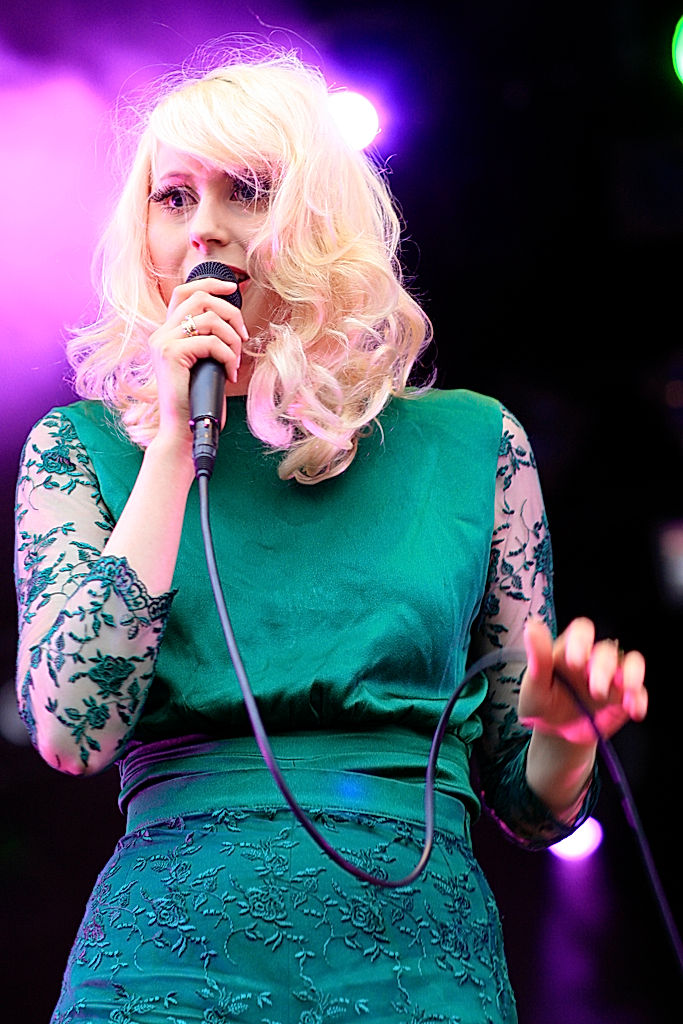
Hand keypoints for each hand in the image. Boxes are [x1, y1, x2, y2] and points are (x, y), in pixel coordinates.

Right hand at [148, 277, 248, 443]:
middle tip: (243, 336)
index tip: (233, 288)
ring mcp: (163, 342)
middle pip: (200, 297)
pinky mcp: (171, 354)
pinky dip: (228, 356)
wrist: (183, 429)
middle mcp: (161, 333)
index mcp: (167, 333)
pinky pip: (211, 342)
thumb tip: (232, 321)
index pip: (184, 291)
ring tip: (236, 361)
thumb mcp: (204, 364)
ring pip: (209, 318)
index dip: (210, 283)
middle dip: (230, 312)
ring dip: (232, 338)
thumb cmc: (198, 401)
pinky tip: (230, 373)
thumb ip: (208, 341)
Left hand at [519, 616, 647, 746]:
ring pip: (631, 663)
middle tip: (595, 691)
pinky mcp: (623, 697)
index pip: (582, 631)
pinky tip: (633, 710)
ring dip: (631, 674)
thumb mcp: (534, 685)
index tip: (575, 662)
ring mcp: (612, 677)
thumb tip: (532, 626)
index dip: (582, 641)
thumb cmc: (541, 702)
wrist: (556, 733)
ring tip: (625, 690)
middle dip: (604, 668)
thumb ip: (538, 658)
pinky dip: (638, 700)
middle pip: (607, 650)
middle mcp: (593, 659)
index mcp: (570, 649)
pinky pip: (638, 693)